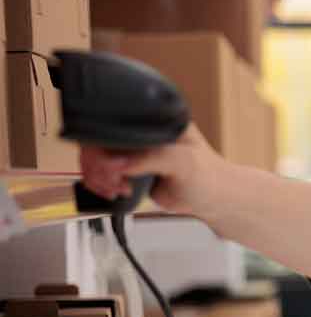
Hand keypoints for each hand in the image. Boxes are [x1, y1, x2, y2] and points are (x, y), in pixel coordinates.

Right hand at [79, 123, 224, 216]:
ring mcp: (131, 148)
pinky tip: (116, 190)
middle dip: (100, 165)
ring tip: (120, 188)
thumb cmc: (207, 176)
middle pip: (98, 139)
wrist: (210, 199)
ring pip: (94, 156)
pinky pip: (99, 171)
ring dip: (99, 176)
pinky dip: (100, 183)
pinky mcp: (127, 166)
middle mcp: (140, 129)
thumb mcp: (184, 163)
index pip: (115, 121)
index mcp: (156, 117)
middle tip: (117, 181)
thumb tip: (120, 162)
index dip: (106, 144)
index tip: (115, 167)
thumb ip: (153, 158)